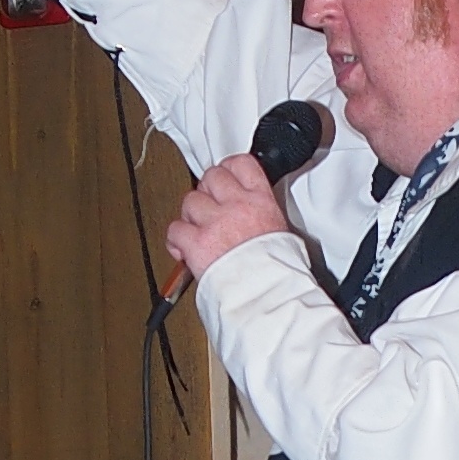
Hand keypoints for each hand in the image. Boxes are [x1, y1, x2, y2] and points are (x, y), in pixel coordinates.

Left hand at [165, 151, 291, 285]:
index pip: (241, 164)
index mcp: (261, 201)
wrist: (267, 295)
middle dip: (207, 191)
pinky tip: (185, 250)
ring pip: (190, 201)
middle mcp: (237, 205)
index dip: (228, 168)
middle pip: (211, 177)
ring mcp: (214, 222)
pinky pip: (175, 229)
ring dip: (191, 217)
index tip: (224, 175)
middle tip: (209, 209)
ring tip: (200, 233)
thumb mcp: (284, 233)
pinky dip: (177, 240)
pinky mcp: (196, 242)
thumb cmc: (278, 273)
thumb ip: (262, 216)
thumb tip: (254, 215)